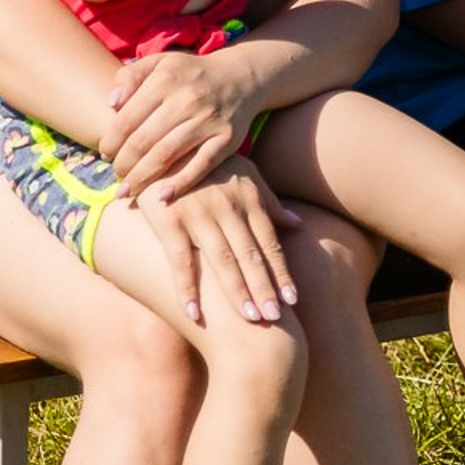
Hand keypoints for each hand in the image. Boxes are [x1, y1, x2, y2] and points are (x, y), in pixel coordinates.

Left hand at [100, 45, 271, 198]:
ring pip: (166, 155)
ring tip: (129, 191)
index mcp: (165, 80)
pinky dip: (181, 183)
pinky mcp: (227, 139)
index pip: (126, 120)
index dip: (111, 142)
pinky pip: (201, 166)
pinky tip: (162, 196)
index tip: (105, 154)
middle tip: (116, 176)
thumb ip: (129, 76)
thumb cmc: (190, 75)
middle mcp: (187, 100)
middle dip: (123, 164)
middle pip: (143, 141)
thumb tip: (111, 104)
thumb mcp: (159, 63)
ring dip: (142, 178)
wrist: (241, 77)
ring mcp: (208, 121)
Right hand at [135, 158, 297, 325]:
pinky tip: (194, 314)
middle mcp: (228, 209)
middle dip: (264, 288)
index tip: (293, 300)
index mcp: (248, 201)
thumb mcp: (245, 176)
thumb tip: (299, 224)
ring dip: (237, 292)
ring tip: (251, 319)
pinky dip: (186, 288)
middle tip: (275, 318)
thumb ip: (270, 203)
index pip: (270, 243)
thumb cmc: (209, 165)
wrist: (165, 145)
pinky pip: (179, 260)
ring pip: (222, 260)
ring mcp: (199, 215)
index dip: (281, 272)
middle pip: (250, 256)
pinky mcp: (170, 221)